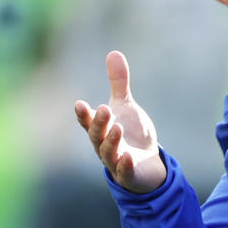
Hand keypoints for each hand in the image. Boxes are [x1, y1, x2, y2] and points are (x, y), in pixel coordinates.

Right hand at [74, 51, 166, 193]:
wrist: (147, 165)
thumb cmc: (131, 134)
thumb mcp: (125, 106)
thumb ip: (118, 83)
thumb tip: (113, 52)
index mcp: (101, 130)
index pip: (88, 122)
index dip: (84, 114)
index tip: (80, 104)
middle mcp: (104, 146)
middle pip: (97, 136)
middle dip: (99, 123)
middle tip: (104, 109)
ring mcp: (115, 162)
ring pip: (108, 153)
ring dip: (111, 141)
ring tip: (118, 128)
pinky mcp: (129, 175)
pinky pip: (124, 171)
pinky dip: (124, 164)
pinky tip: (128, 155)